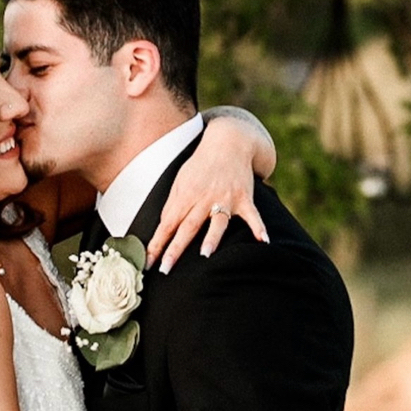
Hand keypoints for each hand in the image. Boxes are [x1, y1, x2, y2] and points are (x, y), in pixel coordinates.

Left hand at [146, 120, 268, 273]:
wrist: (228, 142)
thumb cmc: (200, 167)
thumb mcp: (180, 182)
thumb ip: (172, 206)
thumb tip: (162, 230)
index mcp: (185, 196)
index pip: (167, 225)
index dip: (157, 244)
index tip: (148, 262)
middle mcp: (204, 199)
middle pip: (188, 227)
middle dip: (176, 248)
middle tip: (166, 268)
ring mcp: (225, 199)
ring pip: (217, 222)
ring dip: (212, 238)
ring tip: (206, 255)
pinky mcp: (244, 198)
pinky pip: (252, 215)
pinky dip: (258, 227)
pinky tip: (262, 241)